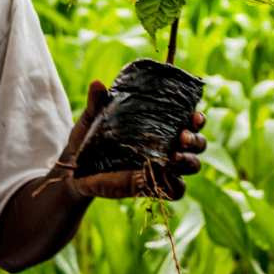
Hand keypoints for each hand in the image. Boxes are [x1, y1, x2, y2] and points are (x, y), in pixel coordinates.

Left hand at [60, 80, 206, 200]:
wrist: (75, 167)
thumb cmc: (89, 138)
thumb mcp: (92, 118)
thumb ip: (97, 102)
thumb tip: (97, 83)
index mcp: (159, 126)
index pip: (188, 120)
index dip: (197, 118)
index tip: (194, 115)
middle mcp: (166, 145)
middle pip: (197, 143)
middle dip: (196, 140)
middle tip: (183, 137)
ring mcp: (162, 167)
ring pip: (192, 165)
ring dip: (190, 160)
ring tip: (174, 157)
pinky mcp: (153, 186)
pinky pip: (177, 190)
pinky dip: (178, 185)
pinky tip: (169, 177)